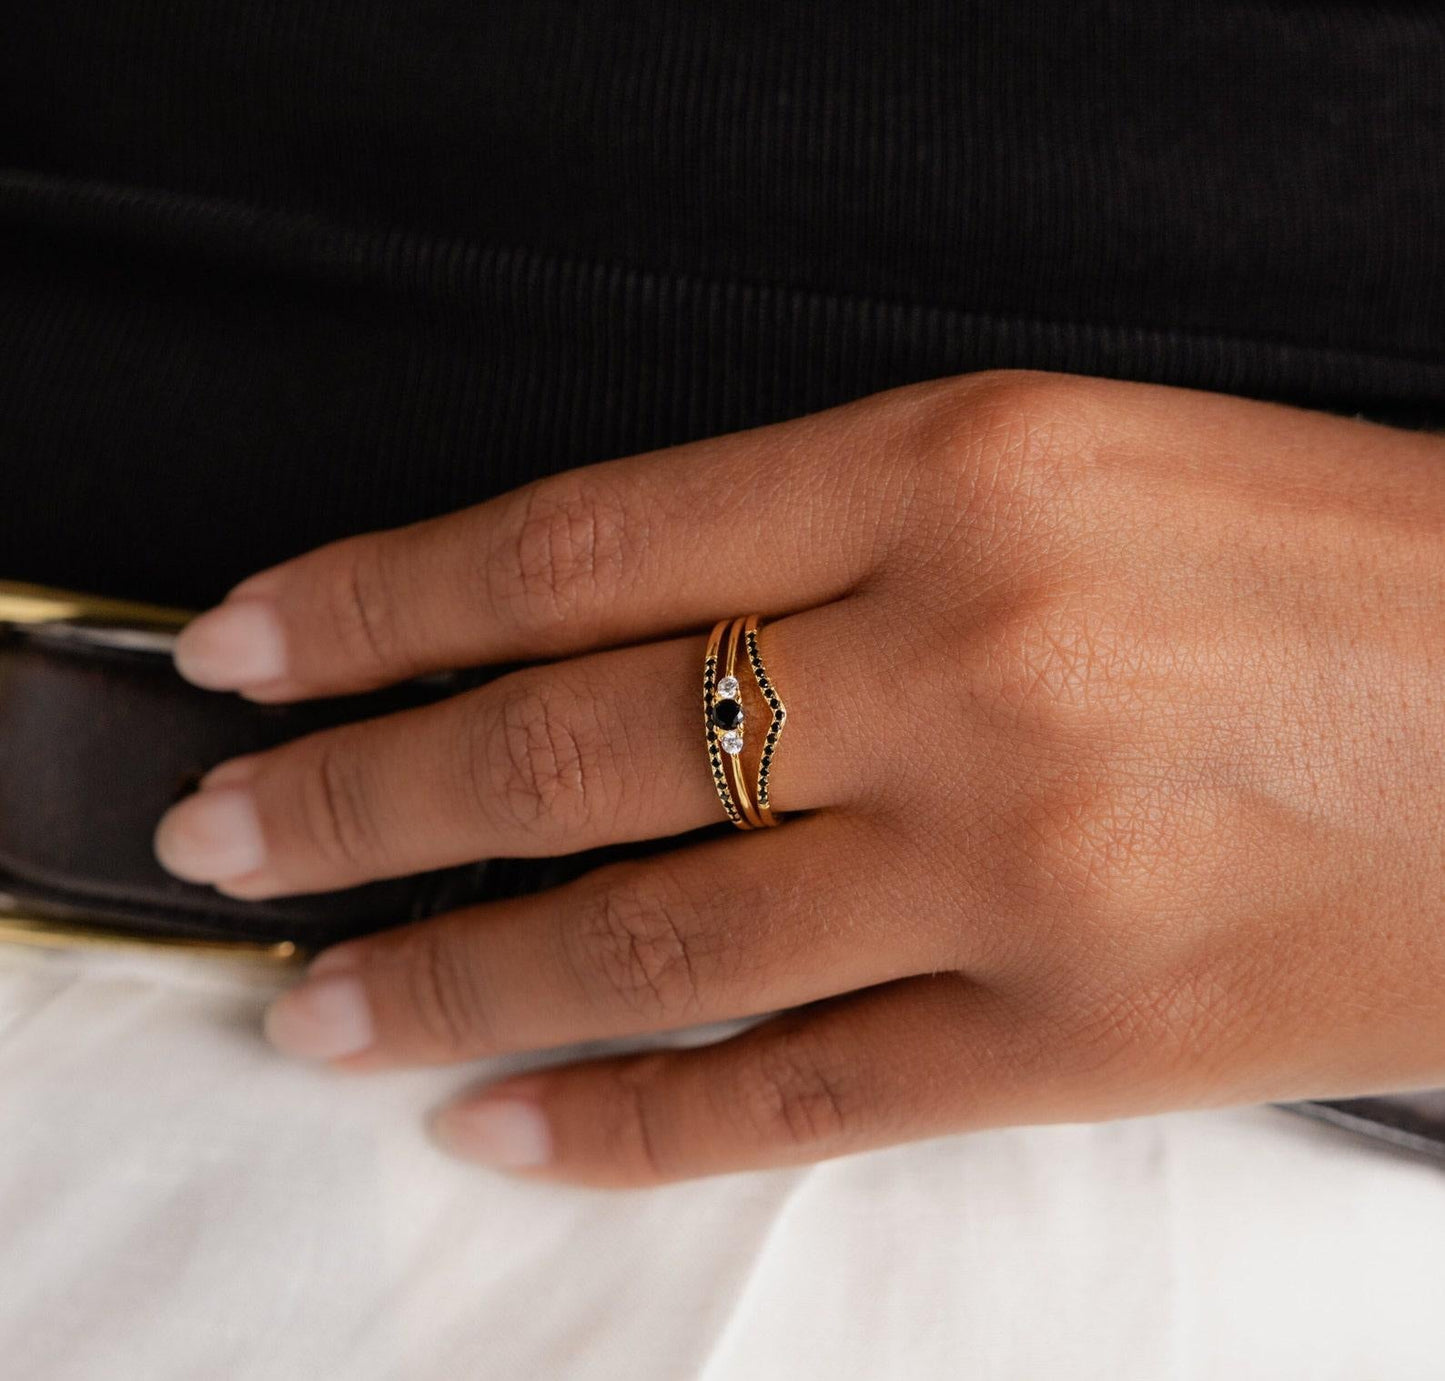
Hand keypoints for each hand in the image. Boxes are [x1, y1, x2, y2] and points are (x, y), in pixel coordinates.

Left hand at [154, 371, 1444, 1186]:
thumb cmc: (1317, 563)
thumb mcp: (1057, 465)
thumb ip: (825, 541)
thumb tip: (600, 626)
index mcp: (956, 472)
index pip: (578, 545)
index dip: (379, 601)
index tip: (255, 648)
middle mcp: (967, 664)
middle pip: (573, 746)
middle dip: (359, 797)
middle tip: (227, 838)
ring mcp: (1018, 870)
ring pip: (652, 941)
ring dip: (452, 977)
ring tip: (319, 1000)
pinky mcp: (1080, 1036)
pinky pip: (796, 1091)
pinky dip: (626, 1119)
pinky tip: (508, 1121)